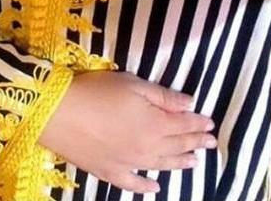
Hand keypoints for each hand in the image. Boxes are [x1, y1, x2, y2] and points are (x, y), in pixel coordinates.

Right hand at [38, 70, 215, 193]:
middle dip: (195, 142)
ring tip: (194, 162)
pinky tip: (155, 186)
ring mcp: (128, 163)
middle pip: (176, 145)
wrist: (59, 113)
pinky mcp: (109, 171)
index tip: (210, 123)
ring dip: (180, 163)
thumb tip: (190, 104)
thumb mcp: (132, 85)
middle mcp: (147, 148)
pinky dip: (145, 186)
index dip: (197, 122)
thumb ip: (163, 96)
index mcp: (155, 124)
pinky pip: (133, 183)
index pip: (183, 124)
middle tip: (210, 143)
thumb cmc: (97, 92)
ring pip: (161, 165)